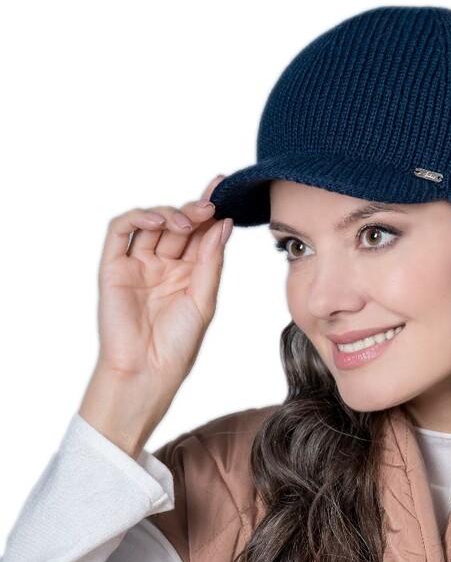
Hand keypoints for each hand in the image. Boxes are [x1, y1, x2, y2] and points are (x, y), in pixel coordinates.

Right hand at [95, 173, 231, 395]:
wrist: (147, 372)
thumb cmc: (178, 345)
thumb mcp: (204, 300)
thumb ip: (210, 261)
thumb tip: (223, 224)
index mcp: (187, 274)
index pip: (199, 235)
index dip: (211, 212)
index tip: (225, 189)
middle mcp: (162, 266)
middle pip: (177, 225)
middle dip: (194, 211)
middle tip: (209, 205)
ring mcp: (137, 265)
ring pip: (151, 224)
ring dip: (171, 214)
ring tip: (189, 220)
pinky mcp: (113, 267)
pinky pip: (120, 232)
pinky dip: (138, 218)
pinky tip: (159, 221)